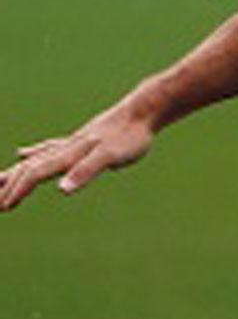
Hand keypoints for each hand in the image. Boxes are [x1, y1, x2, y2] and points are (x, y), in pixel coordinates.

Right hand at [0, 105, 155, 212]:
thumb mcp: (110, 157)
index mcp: (69, 154)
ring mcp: (71, 144)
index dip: (18, 190)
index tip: (3, 206)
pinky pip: (48, 149)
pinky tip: (23, 153)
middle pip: (29, 168)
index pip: (35, 174)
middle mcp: (65, 148)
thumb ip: (86, 171)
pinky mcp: (80, 142)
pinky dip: (33, 153)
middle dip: (9, 185)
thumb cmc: (129, 136)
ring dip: (15, 172)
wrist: (142, 111)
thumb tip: (62, 190)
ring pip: (34, 159)